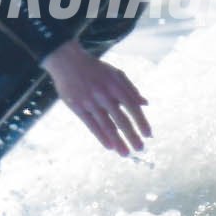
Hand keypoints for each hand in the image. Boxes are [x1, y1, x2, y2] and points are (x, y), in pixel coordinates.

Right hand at [42, 42, 150, 156]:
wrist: (67, 61)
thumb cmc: (95, 69)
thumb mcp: (115, 73)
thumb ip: (131, 89)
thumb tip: (145, 103)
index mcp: (115, 85)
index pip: (132, 106)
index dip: (141, 121)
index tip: (148, 135)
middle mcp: (104, 94)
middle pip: (120, 119)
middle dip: (131, 136)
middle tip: (140, 149)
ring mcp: (90, 101)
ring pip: (106, 125)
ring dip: (117, 141)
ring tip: (125, 153)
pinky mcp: (77, 107)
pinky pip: (91, 125)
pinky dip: (101, 137)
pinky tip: (109, 146)